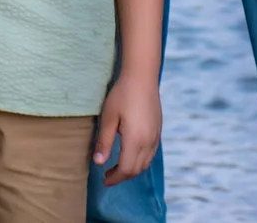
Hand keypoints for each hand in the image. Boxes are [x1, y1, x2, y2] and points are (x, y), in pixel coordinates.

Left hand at [92, 68, 161, 185]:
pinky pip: (150, 154)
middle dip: (122, 176)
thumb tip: (98, 163)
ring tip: (117, 167)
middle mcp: (149, 142)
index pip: (126, 169)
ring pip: (145, 163)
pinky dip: (140, 161)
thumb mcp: (108, 117)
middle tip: (107, 175)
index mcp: (135, 140)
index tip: (104, 180)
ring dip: (132, 170)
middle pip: (137, 170)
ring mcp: (156, 137)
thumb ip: (104, 142)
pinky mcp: (158, 131)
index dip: (115, 178)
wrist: (142, 77)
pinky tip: (129, 155)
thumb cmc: (122, 94)